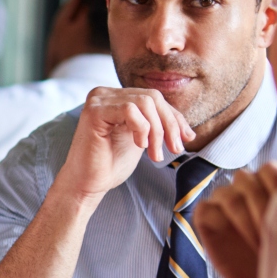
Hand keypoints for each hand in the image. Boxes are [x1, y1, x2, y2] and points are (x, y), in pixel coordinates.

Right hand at [55, 87, 196, 203]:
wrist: (88, 184)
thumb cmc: (110, 165)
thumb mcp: (142, 140)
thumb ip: (157, 127)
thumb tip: (189, 131)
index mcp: (116, 97)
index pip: (154, 98)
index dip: (174, 118)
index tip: (186, 140)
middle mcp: (105, 93)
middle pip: (153, 97)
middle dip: (169, 125)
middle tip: (174, 150)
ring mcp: (98, 100)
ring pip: (145, 102)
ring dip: (157, 131)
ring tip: (155, 154)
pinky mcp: (94, 111)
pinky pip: (129, 109)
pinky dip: (141, 128)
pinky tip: (139, 145)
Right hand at [194, 162, 276, 277]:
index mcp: (267, 183)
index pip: (268, 169)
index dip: (276, 189)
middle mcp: (243, 189)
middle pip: (244, 179)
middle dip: (260, 206)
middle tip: (272, 233)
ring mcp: (222, 202)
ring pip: (226, 194)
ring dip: (242, 219)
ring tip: (257, 242)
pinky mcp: (205, 218)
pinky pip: (205, 209)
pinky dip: (219, 222)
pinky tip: (233, 239)